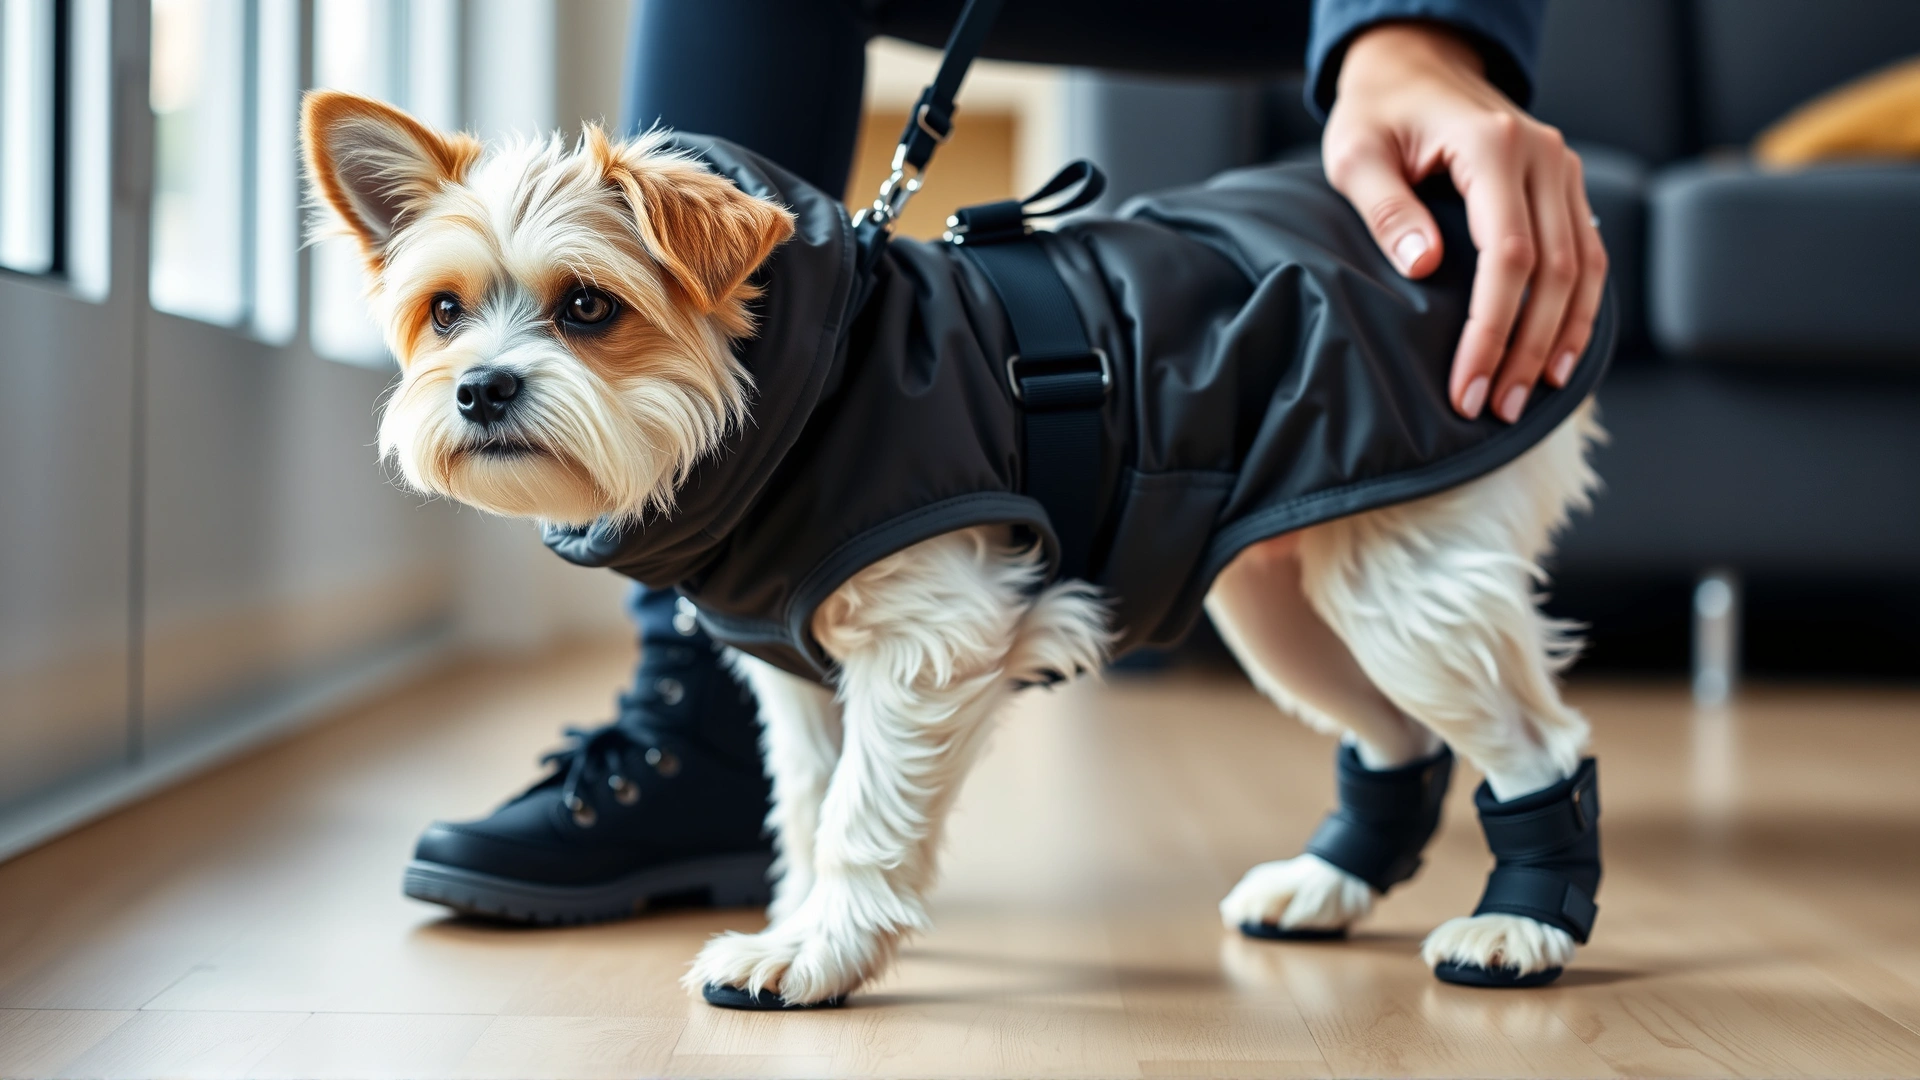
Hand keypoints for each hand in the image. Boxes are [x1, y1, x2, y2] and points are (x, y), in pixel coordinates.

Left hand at [1322, 23, 1606, 421]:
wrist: (1415, 63)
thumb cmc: (1378, 112)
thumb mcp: (1356, 154)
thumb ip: (1387, 209)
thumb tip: (1423, 265)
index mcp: (1492, 146)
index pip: (1508, 256)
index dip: (1491, 329)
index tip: (1467, 384)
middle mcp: (1542, 155)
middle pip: (1554, 270)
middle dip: (1527, 348)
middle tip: (1500, 409)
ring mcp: (1562, 167)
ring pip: (1584, 266)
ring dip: (1563, 337)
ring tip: (1535, 395)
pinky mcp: (1564, 183)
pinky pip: (1587, 252)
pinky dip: (1580, 307)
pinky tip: (1559, 354)